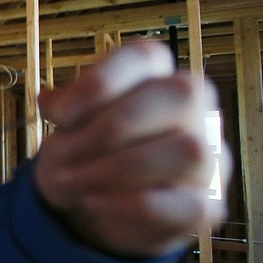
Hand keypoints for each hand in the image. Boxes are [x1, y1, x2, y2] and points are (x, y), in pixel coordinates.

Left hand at [33, 40, 228, 258]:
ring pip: (189, 149)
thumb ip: (65, 108)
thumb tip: (52, 101)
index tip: (58, 115)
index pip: (146, 57)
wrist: (90, 205)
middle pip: (180, 93)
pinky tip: (93, 204)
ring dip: (119, 168)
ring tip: (76, 181)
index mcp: (157, 77)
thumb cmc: (83, 152)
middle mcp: (195, 110)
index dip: (100, 81)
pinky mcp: (209, 203)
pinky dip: (130, 205)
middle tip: (68, 153)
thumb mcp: (66, 127)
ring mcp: (210, 155)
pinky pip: (189, 204)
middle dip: (115, 126)